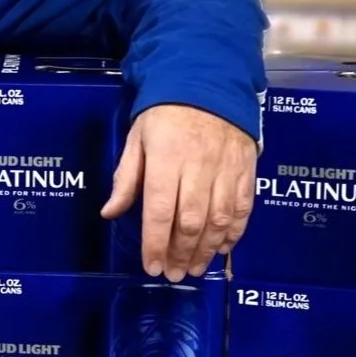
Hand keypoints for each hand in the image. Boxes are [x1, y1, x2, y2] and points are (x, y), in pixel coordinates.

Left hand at [101, 103, 255, 282]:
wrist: (209, 81)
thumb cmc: (165, 113)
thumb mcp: (137, 138)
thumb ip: (126, 177)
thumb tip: (110, 213)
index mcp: (165, 159)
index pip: (159, 210)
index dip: (155, 243)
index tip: (152, 266)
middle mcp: (197, 167)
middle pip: (189, 221)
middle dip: (181, 253)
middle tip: (174, 275)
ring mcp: (225, 169)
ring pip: (217, 220)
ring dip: (206, 250)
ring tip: (196, 269)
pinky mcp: (245, 170)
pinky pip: (242, 208)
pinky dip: (233, 234)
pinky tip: (222, 250)